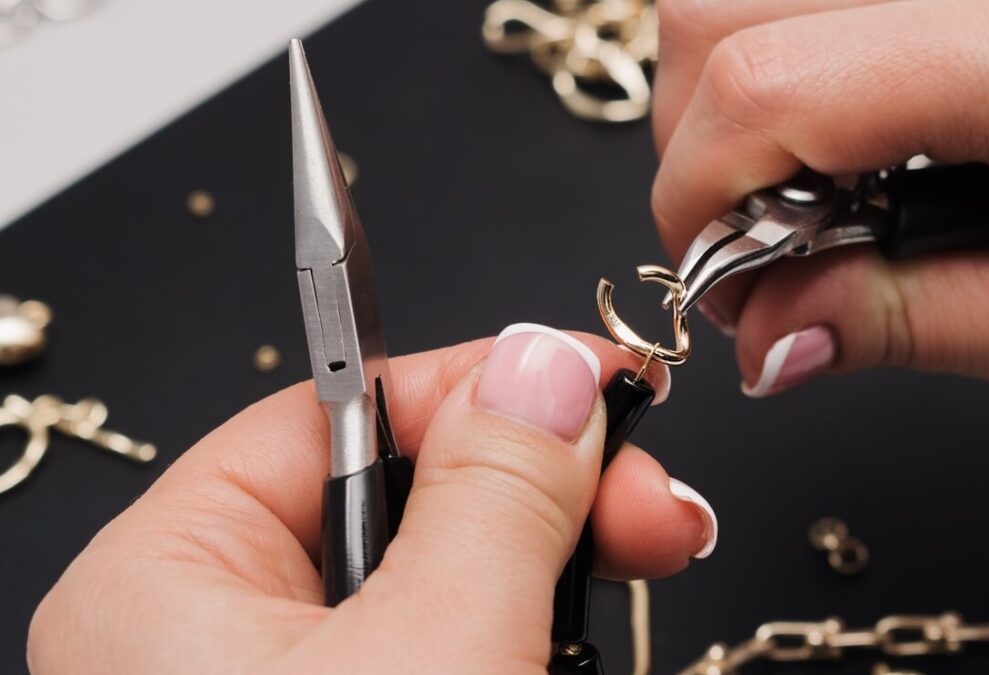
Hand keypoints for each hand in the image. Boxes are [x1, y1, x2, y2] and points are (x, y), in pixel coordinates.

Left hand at [27, 326, 715, 673]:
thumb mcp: (435, 653)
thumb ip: (493, 496)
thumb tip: (545, 364)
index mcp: (169, 581)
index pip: (338, 407)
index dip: (486, 381)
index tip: (605, 379)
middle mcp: (217, 634)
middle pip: (409, 490)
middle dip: (552, 487)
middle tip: (654, 508)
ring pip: (453, 573)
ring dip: (561, 565)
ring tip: (644, 565)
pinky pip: (461, 638)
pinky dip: (535, 628)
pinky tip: (586, 633)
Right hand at [651, 0, 988, 402]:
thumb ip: (904, 323)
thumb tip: (764, 337)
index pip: (767, 86)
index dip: (698, 195)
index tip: (721, 281)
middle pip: (718, 11)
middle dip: (699, 144)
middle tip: (764, 236)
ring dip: (732, 90)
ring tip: (811, 178)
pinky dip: (781, 53)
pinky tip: (844, 121)